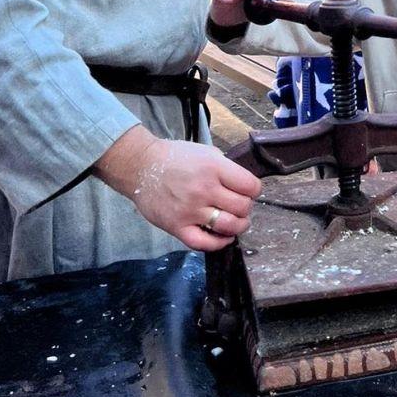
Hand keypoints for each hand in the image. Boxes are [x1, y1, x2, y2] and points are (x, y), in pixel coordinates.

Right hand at [94, 125, 262, 251]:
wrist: (141, 166)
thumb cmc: (175, 158)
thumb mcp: (206, 152)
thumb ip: (225, 168)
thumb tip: (244, 185)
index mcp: (214, 168)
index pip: (250, 186)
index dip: (254, 189)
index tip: (250, 190)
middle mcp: (204, 189)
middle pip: (242, 207)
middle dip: (247, 207)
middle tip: (241, 205)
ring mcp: (190, 210)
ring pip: (228, 226)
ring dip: (239, 226)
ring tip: (237, 222)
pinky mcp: (177, 226)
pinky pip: (204, 243)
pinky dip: (218, 244)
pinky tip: (223, 237)